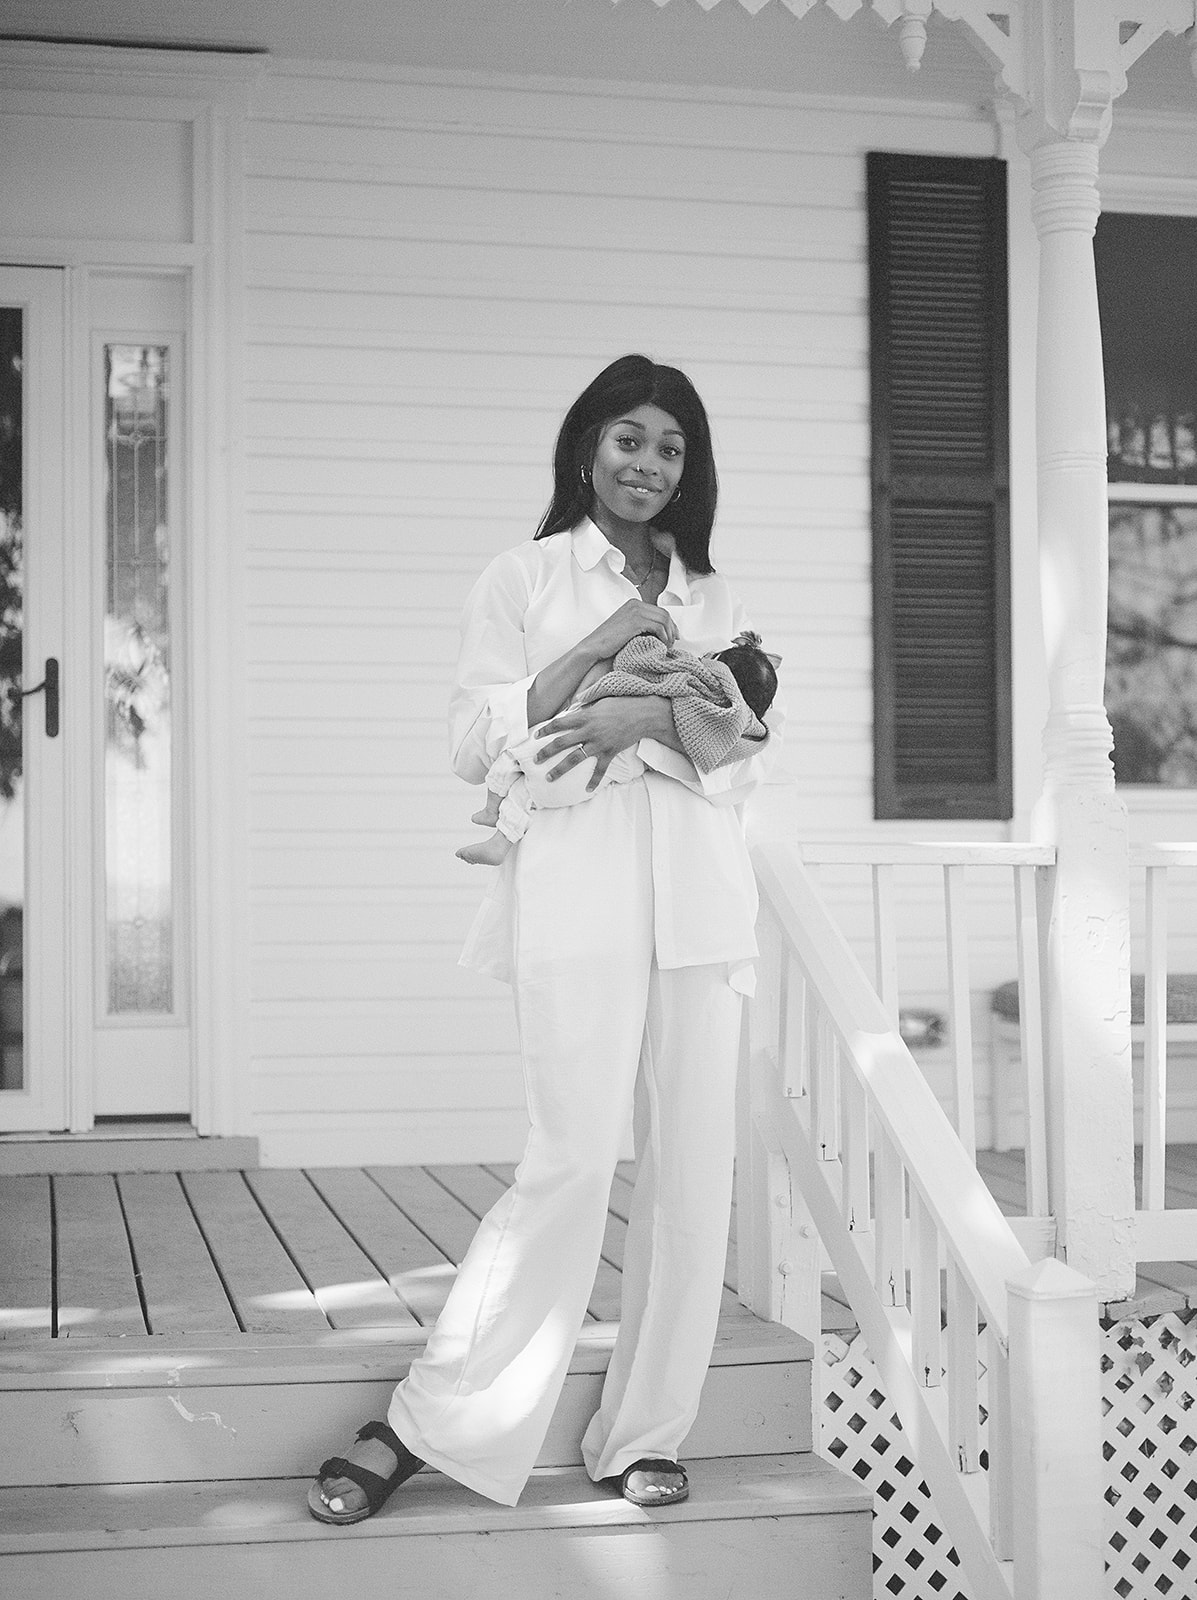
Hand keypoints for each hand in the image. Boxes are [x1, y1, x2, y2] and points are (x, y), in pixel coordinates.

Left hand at [534, 696, 668, 790]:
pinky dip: (594, 781)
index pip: (559, 723)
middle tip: (535, 760)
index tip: (535, 735)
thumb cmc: (622, 703)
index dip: (545, 729)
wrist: (643, 714)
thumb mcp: (601, 698)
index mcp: (585, 716)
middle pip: (562, 743)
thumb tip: (574, 704)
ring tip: (549, 777)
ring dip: (560, 769)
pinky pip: (600, 770)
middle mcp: (589, 731)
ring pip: (575, 759)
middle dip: (546, 752)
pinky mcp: (610, 753)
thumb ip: (586, 703)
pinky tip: (587, 790)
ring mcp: (599, 744)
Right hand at [576, 599, 676, 664]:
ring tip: (666, 647)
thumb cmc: (608, 644)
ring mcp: (635, 611)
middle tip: (672, 643)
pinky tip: (662, 647)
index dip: (670, 624)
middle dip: (672, 629)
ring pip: (664, 620)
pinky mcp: (636, 620)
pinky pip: (659, 627)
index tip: (673, 637)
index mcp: (633, 604)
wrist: (593, 648)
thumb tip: (660, 632)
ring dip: (669, 635)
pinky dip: (664, 637)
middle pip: (664, 614)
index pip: (660, 611)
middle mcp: (635, 604)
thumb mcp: (627, 630)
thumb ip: (641, 626)